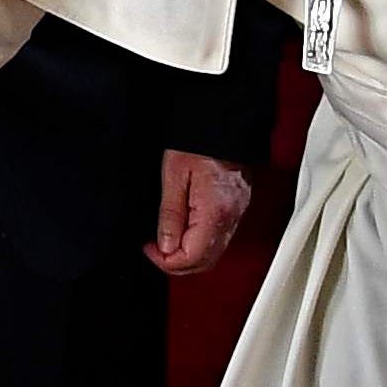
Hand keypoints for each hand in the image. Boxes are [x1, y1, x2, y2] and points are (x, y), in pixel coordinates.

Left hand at [149, 151, 256, 277]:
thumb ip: (170, 215)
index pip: (192, 256)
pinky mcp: (236, 208)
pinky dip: (200, 244)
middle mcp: (230, 217)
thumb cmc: (198, 141)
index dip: (167, 261)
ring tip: (165, 242)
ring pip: (213, 254)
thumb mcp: (173, 175)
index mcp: (215, 211)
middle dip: (177, 264)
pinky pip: (219, 238)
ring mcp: (237, 214)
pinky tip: (183, 233)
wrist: (223, 122)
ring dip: (188, 256)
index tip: (149, 250)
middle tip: (155, 251)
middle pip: (206, 262)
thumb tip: (165, 246)